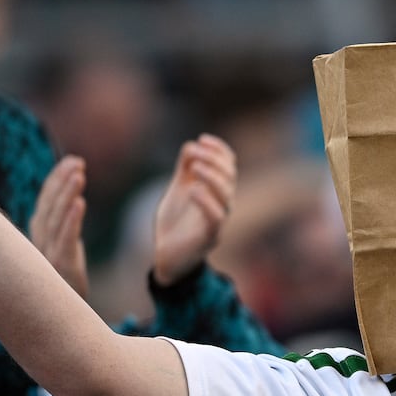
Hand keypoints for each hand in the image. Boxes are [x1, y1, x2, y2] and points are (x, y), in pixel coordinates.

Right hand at [30, 155, 88, 299]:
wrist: (60, 321)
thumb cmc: (64, 285)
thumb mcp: (62, 251)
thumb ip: (63, 229)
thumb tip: (71, 204)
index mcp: (38, 237)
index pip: (46, 202)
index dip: (56, 181)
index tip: (72, 162)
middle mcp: (38, 243)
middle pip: (49, 205)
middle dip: (62, 181)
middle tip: (77, 162)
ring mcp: (48, 255)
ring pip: (56, 218)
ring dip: (67, 193)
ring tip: (79, 174)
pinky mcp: (61, 268)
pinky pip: (65, 240)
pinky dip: (71, 220)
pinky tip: (79, 203)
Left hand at [152, 133, 237, 286]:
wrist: (166, 257)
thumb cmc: (174, 223)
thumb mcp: (176, 190)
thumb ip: (184, 169)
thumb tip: (192, 145)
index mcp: (216, 191)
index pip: (229, 165)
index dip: (219, 150)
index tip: (202, 139)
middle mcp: (222, 204)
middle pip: (230, 176)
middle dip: (214, 160)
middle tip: (195, 152)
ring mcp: (217, 221)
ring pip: (226, 195)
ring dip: (212, 176)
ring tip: (194, 166)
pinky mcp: (209, 237)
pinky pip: (216, 217)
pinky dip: (206, 200)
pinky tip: (193, 189)